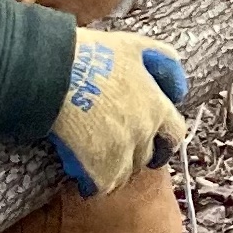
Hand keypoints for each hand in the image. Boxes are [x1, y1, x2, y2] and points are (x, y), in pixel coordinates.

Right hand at [51, 34, 190, 196]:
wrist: (53, 71)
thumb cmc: (90, 54)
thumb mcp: (136, 47)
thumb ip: (163, 63)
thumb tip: (178, 89)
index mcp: (158, 106)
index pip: (174, 134)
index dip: (163, 141)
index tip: (154, 146)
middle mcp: (146, 131)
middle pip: (147, 156)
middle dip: (135, 156)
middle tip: (117, 154)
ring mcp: (123, 150)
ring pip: (125, 173)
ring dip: (113, 171)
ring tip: (95, 165)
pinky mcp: (99, 166)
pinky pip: (102, 185)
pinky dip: (93, 183)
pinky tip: (81, 176)